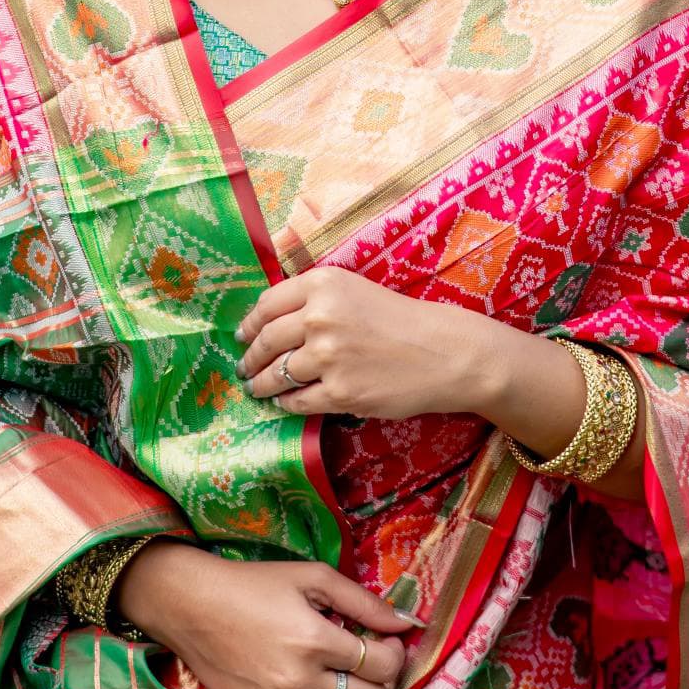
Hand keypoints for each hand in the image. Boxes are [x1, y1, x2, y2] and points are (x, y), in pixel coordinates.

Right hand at [116, 540, 412, 688]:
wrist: (191, 608)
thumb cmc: (254, 585)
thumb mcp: (312, 578)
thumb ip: (364, 602)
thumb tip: (409, 623)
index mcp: (315, 639)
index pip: (382, 664)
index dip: (395, 655)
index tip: (385, 644)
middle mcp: (300, 681)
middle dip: (383, 683)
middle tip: (371, 666)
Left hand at [237, 267, 642, 498]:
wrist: (445, 352)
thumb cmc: (402, 320)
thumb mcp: (356, 291)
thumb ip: (315, 299)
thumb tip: (269, 321)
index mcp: (323, 284)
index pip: (267, 305)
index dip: (250, 324)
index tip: (242, 336)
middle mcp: (320, 317)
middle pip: (265, 341)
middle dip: (250, 357)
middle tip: (244, 367)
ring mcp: (328, 357)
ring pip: (275, 374)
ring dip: (261, 383)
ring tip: (257, 388)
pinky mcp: (339, 393)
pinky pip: (296, 401)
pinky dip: (285, 404)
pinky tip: (283, 402)